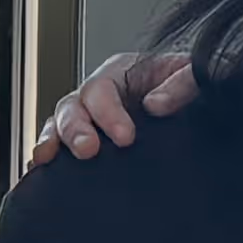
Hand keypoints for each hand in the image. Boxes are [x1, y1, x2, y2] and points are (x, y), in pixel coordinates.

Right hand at [23, 46, 194, 171]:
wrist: (202, 113)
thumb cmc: (195, 88)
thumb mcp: (196, 75)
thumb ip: (182, 83)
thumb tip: (156, 104)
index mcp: (124, 73)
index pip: (103, 88)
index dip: (108, 113)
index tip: (125, 137)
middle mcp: (102, 94)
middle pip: (74, 105)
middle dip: (76, 129)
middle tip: (88, 150)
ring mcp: (92, 118)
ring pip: (60, 124)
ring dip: (54, 140)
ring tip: (50, 158)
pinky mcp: (92, 142)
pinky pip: (59, 146)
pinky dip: (47, 155)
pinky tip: (41, 169)